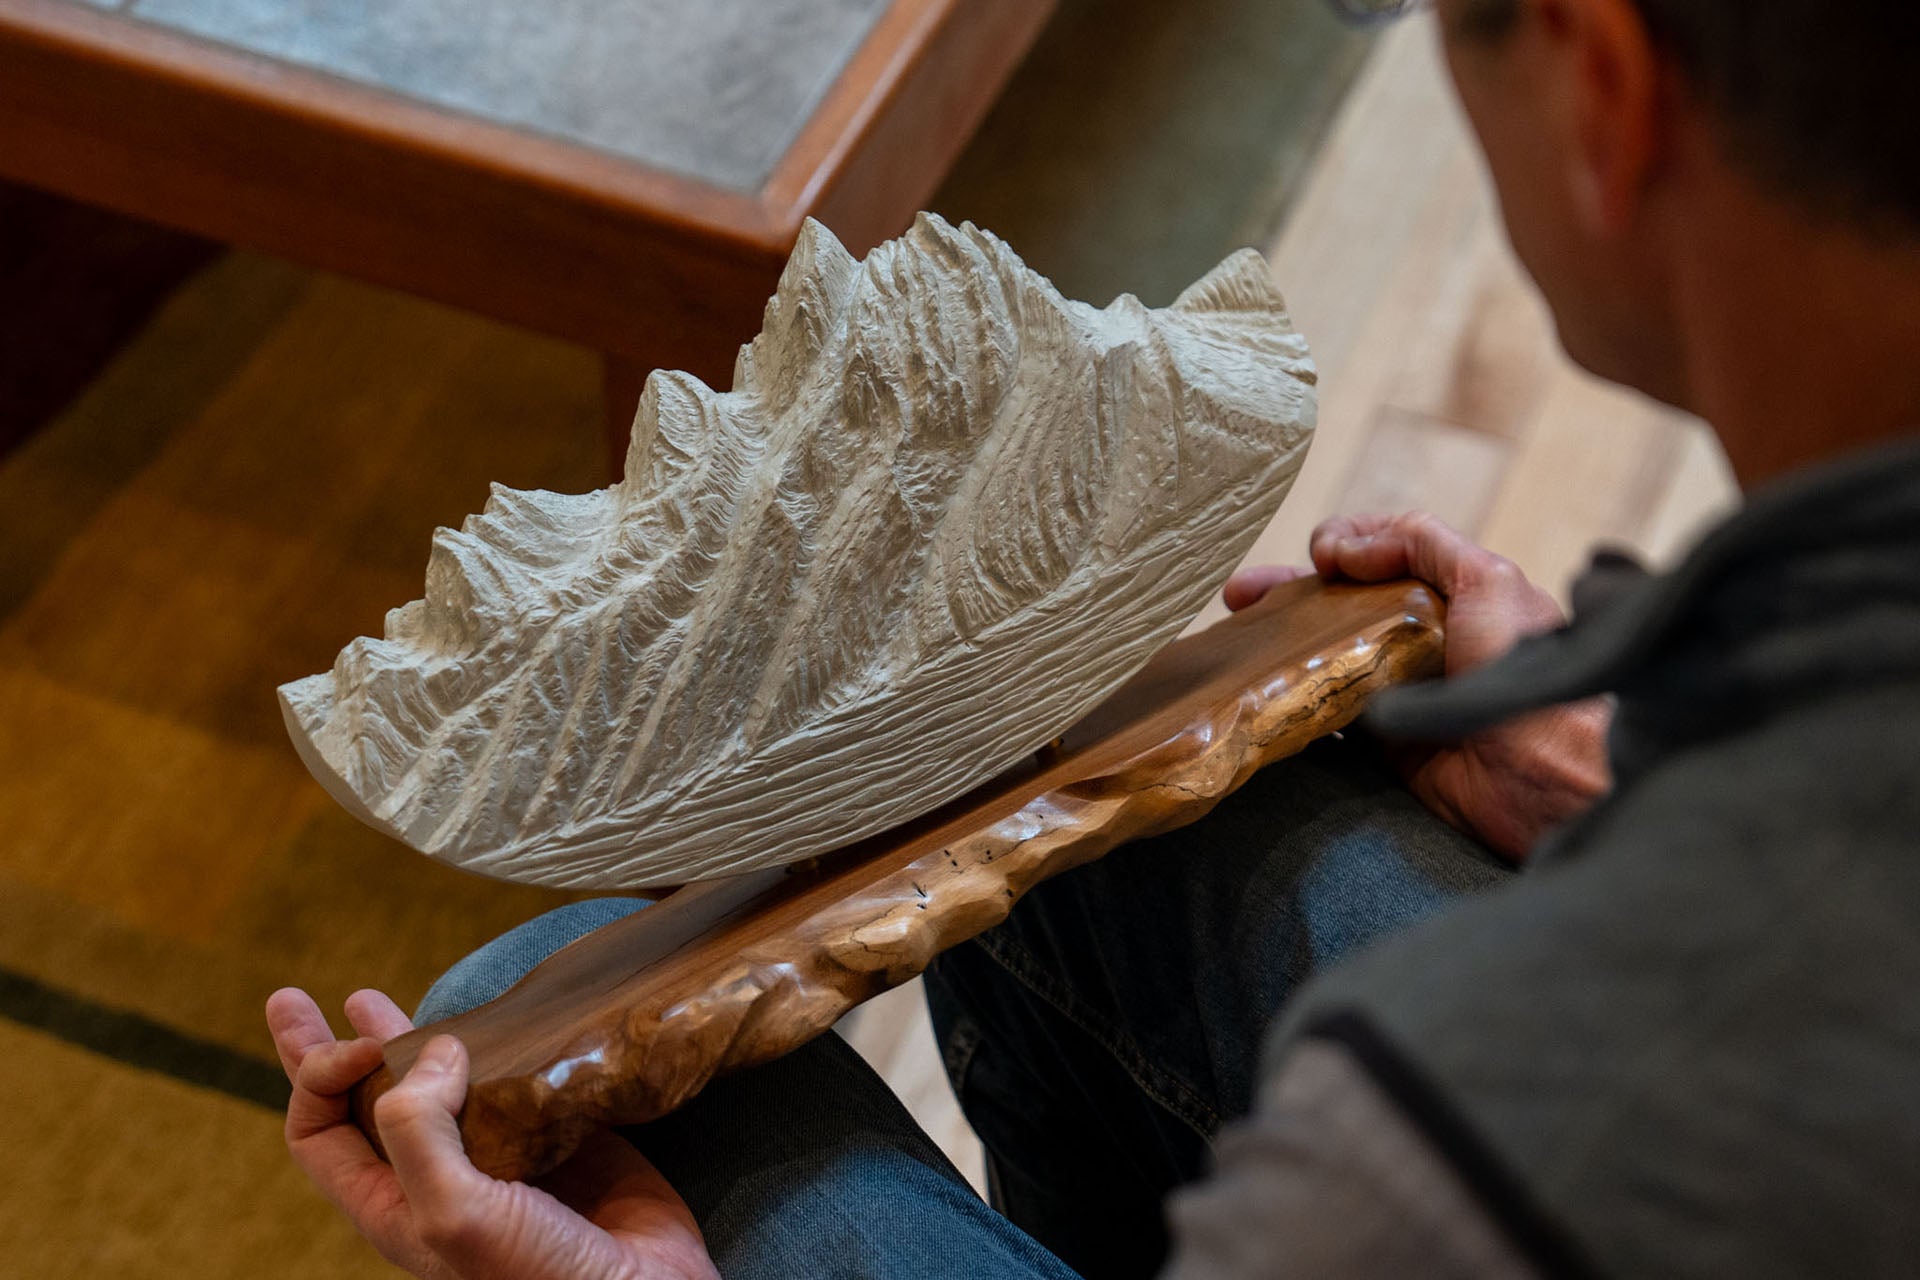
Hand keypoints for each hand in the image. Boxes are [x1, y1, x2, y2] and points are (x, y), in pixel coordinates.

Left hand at [265, 987, 717, 1279]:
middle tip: (289, 999)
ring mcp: (495, 1149)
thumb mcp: (454, 1215)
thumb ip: (419, 1131)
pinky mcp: (554, 1130)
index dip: (321, 1077)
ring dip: (400, 1037)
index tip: (364, 1044)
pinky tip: (483, 1017)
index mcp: (394, 1202)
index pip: (319, 1131)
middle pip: (355, 1102)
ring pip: (432, 1082)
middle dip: (321, 1051)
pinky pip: (508, 1076)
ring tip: (363, 996)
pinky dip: (491, 1041)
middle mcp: (435, 1173)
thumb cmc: (540, 1277)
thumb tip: (435, 1050)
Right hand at [1224, 511, 1609, 859]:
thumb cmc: (1525, 669)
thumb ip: (1424, 543)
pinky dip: (1287, 700)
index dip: (1339, 546)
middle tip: (1240, 595)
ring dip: (1275, 644)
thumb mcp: (1488, 578)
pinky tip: (1253, 686)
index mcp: (1448, 598)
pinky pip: (1321, 715)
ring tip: (1234, 633)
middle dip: (1286, 593)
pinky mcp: (1377, 745)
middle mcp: (1417, 641)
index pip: (1378, 559)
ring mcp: (1394, 692)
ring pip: (1321, 657)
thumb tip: (1346, 545)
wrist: (1541, 771)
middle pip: (1336, 606)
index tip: (1315, 553)